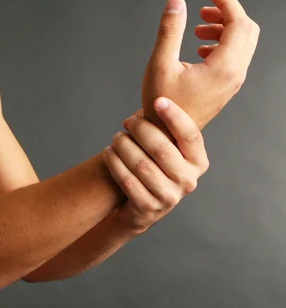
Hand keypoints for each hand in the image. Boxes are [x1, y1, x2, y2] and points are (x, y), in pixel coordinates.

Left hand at [103, 97, 209, 232]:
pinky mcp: (148, 207)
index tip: (158, 100)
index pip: (190, 135)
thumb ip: (164, 129)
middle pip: (162, 149)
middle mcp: (188, 181)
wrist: (142, 207)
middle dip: (141, 130)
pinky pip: (127, 181)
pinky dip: (115, 163)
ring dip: (124, 146)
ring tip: (116, 137)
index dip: (175, 116)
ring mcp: (169, 197)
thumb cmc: (154, 166)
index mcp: (198, 162)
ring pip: (141, 165)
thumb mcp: (166, 149)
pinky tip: (108, 153)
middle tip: (128, 122)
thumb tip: (151, 99)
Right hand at [142, 0, 259, 129]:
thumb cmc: (161, 105)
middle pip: (247, 30)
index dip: (226, 2)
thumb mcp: (160, 64)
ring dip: (224, 29)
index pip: (238, 23)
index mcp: (223, 67)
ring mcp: (232, 82)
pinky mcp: (226, 87)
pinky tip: (199, 49)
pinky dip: (223, 44)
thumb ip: (169, 31)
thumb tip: (176, 2)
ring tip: (197, 30)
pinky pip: (236, 57)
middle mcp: (234, 74)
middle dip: (227, 14)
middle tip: (203, 11)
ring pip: (243, 43)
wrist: (166, 135)